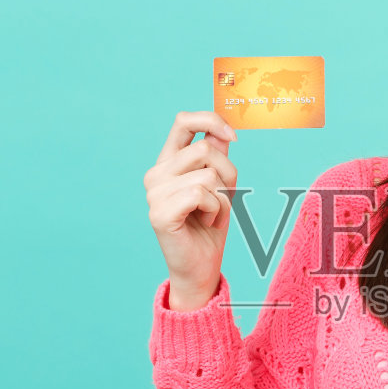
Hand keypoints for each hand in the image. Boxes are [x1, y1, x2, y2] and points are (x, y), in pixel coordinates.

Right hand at [145, 110, 237, 306]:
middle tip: (222, 199)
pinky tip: (206, 222)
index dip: (211, 121)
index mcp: (168, 162)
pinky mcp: (159, 213)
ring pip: (207, 175)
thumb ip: (217, 156)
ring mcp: (154, 193)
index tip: (233, 138)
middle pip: (205, 149)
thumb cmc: (210, 226)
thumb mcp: (220, 184)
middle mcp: (156, 174)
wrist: (201, 267)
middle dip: (227, 174)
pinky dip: (215, 210)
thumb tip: (223, 129)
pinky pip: (201, 195)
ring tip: (210, 214)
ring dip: (222, 198)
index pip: (183, 121)